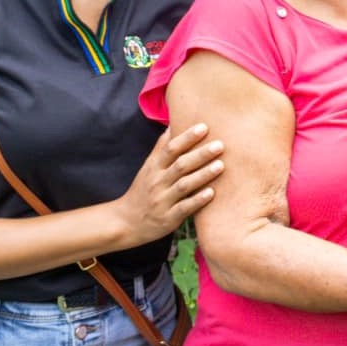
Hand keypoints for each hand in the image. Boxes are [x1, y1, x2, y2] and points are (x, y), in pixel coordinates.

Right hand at [107, 123, 223, 248]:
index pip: (170, 149)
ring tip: (221, 165)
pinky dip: (197, 200)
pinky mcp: (168, 218)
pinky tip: (212, 193)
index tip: (204, 127)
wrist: (126, 222)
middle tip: (220, 145)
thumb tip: (173, 123)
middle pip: (180, 165)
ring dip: (203, 175)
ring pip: (184, 186)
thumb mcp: (148, 167)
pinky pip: (183, 208)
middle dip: (200, 154)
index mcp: (154, 167)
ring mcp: (162, 201)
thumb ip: (161, 148)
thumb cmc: (143, 190)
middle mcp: (157, 182)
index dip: (187, 137)